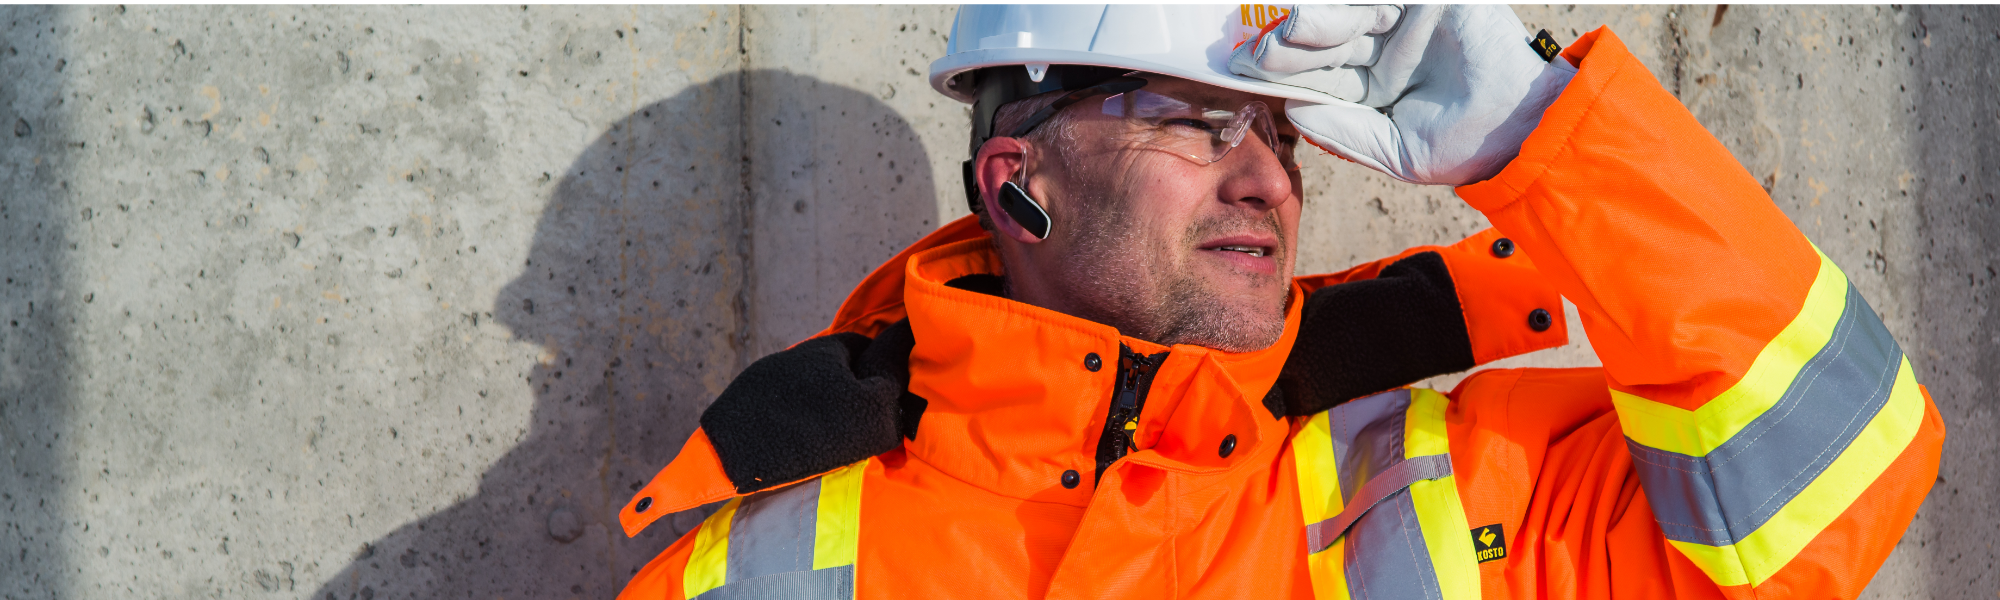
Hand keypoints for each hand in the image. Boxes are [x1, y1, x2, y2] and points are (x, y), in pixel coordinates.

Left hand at [1229, 5, 1576, 185]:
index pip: (1319, 74)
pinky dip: (1351, 3)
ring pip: (1349, 15)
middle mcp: (1384, 50)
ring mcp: (1406, 21)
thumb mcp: (1393, 149)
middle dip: (1291, 47)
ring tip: (1290, 28)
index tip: (1245, 74)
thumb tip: (1293, 114)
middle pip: (1326, 41)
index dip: (1284, 73)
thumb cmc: (1462, 146)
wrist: (1522, 129)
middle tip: (1257, 53)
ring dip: (1315, 21)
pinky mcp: (1433, 1)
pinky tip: (1318, 14)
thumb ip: (1345, 131)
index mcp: (1372, 85)